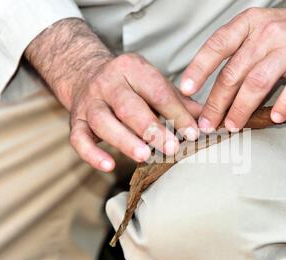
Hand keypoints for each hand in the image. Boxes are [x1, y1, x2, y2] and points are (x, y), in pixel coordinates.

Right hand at [25, 19, 200, 171]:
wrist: (86, 73)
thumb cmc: (131, 86)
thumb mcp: (155, 84)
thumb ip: (181, 103)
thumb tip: (210, 122)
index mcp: (133, 69)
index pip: (158, 92)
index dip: (176, 113)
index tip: (193, 133)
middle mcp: (108, 82)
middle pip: (129, 106)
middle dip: (151, 128)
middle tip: (171, 148)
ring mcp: (89, 102)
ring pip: (103, 121)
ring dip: (124, 140)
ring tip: (144, 155)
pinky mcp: (75, 120)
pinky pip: (78, 138)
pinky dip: (92, 154)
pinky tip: (109, 165)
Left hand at [180, 3, 285, 130]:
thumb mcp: (260, 31)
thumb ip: (238, 55)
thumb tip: (212, 90)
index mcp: (249, 24)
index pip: (218, 45)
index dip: (199, 68)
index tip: (186, 90)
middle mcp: (267, 33)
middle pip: (234, 72)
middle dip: (217, 102)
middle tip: (208, 123)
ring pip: (258, 81)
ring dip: (241, 108)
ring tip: (232, 126)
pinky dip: (284, 103)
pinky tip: (275, 117)